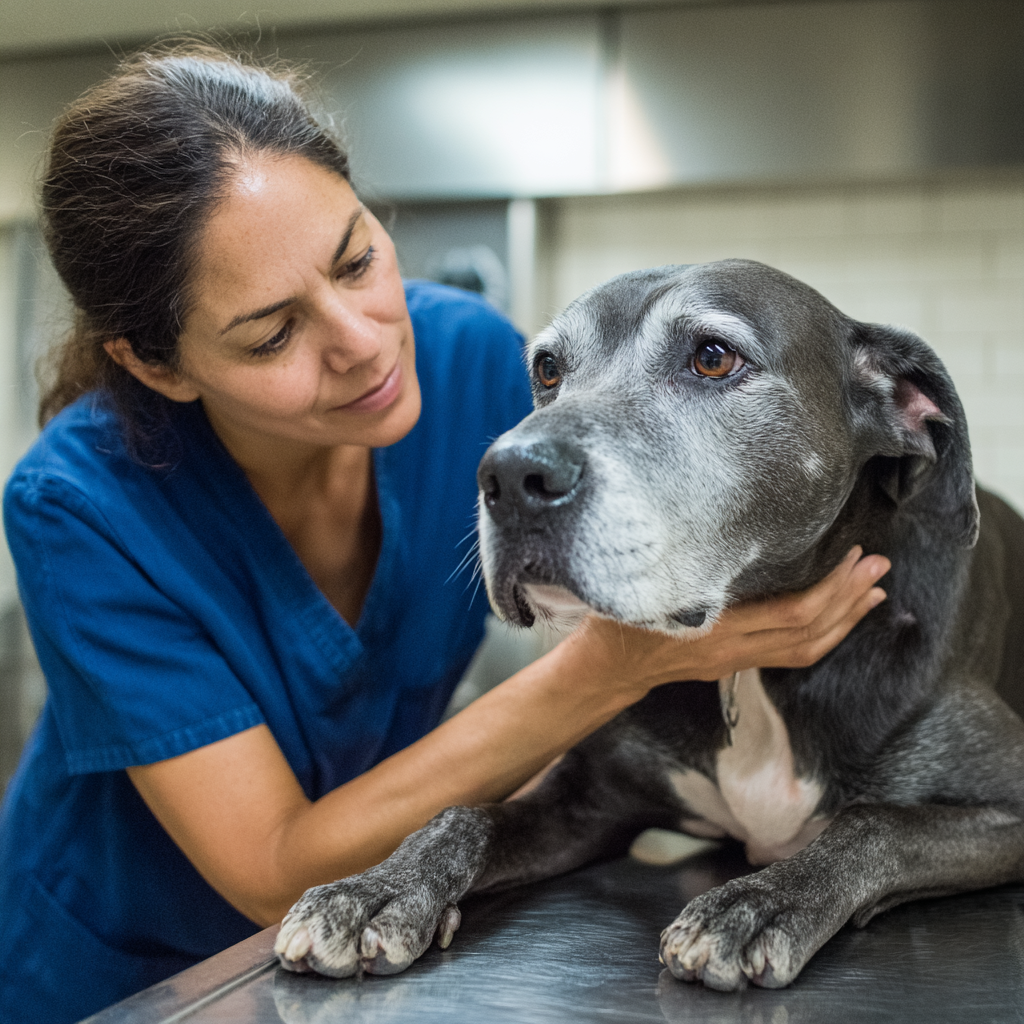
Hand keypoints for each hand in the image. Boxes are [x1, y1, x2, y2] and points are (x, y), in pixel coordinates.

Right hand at [564, 547, 889, 691]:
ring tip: (874, 594)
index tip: (853, 557)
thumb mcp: (646, 588)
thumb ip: (685, 570)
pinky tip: (839, 618)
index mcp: (718, 629)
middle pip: (810, 632)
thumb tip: (723, 536)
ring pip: (807, 649)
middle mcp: (736, 649)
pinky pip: (793, 654)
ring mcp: (737, 660)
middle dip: (850, 600)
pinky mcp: (736, 662)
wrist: (608, 668)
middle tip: (880, 567)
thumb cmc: (619, 619)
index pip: (792, 614)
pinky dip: (824, 634)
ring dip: (845, 621)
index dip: (830, 589)